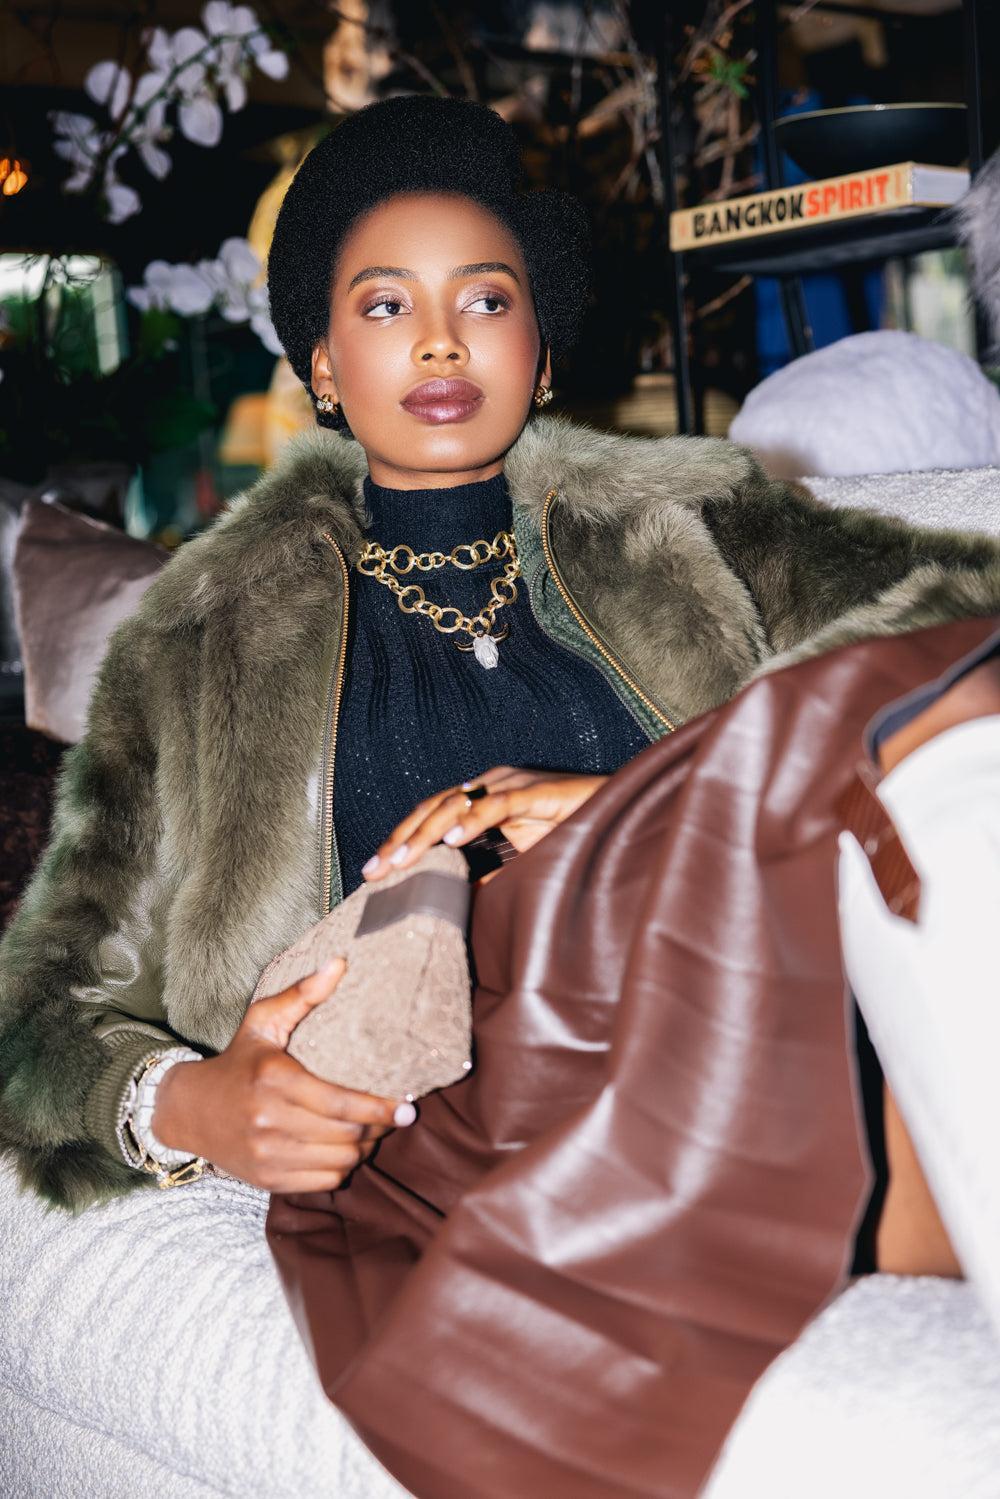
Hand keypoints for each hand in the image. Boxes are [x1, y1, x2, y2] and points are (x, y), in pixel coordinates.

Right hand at [152, 959, 412, 1191]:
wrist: (187, 1110)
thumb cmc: (237, 1061)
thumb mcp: (262, 1021)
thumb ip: (302, 993)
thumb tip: (340, 962)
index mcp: (274, 1080)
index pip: (340, 1103)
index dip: (380, 1109)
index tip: (408, 1106)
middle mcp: (269, 1121)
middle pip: (346, 1135)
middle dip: (378, 1128)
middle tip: (396, 1117)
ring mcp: (267, 1155)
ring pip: (339, 1162)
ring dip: (364, 1149)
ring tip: (373, 1132)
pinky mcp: (267, 1179)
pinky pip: (324, 1182)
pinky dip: (342, 1168)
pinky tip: (345, 1150)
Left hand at [362, 766, 606, 880]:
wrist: (618, 809)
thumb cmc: (572, 831)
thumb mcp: (521, 859)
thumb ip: (490, 872)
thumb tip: (456, 897)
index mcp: (484, 797)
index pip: (430, 815)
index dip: (401, 840)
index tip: (375, 871)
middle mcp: (491, 784)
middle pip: (432, 808)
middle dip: (401, 839)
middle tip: (375, 870)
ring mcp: (512, 784)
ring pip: (456, 805)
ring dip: (425, 834)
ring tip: (403, 861)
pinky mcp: (537, 791)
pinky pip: (498, 803)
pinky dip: (472, 821)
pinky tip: (452, 841)